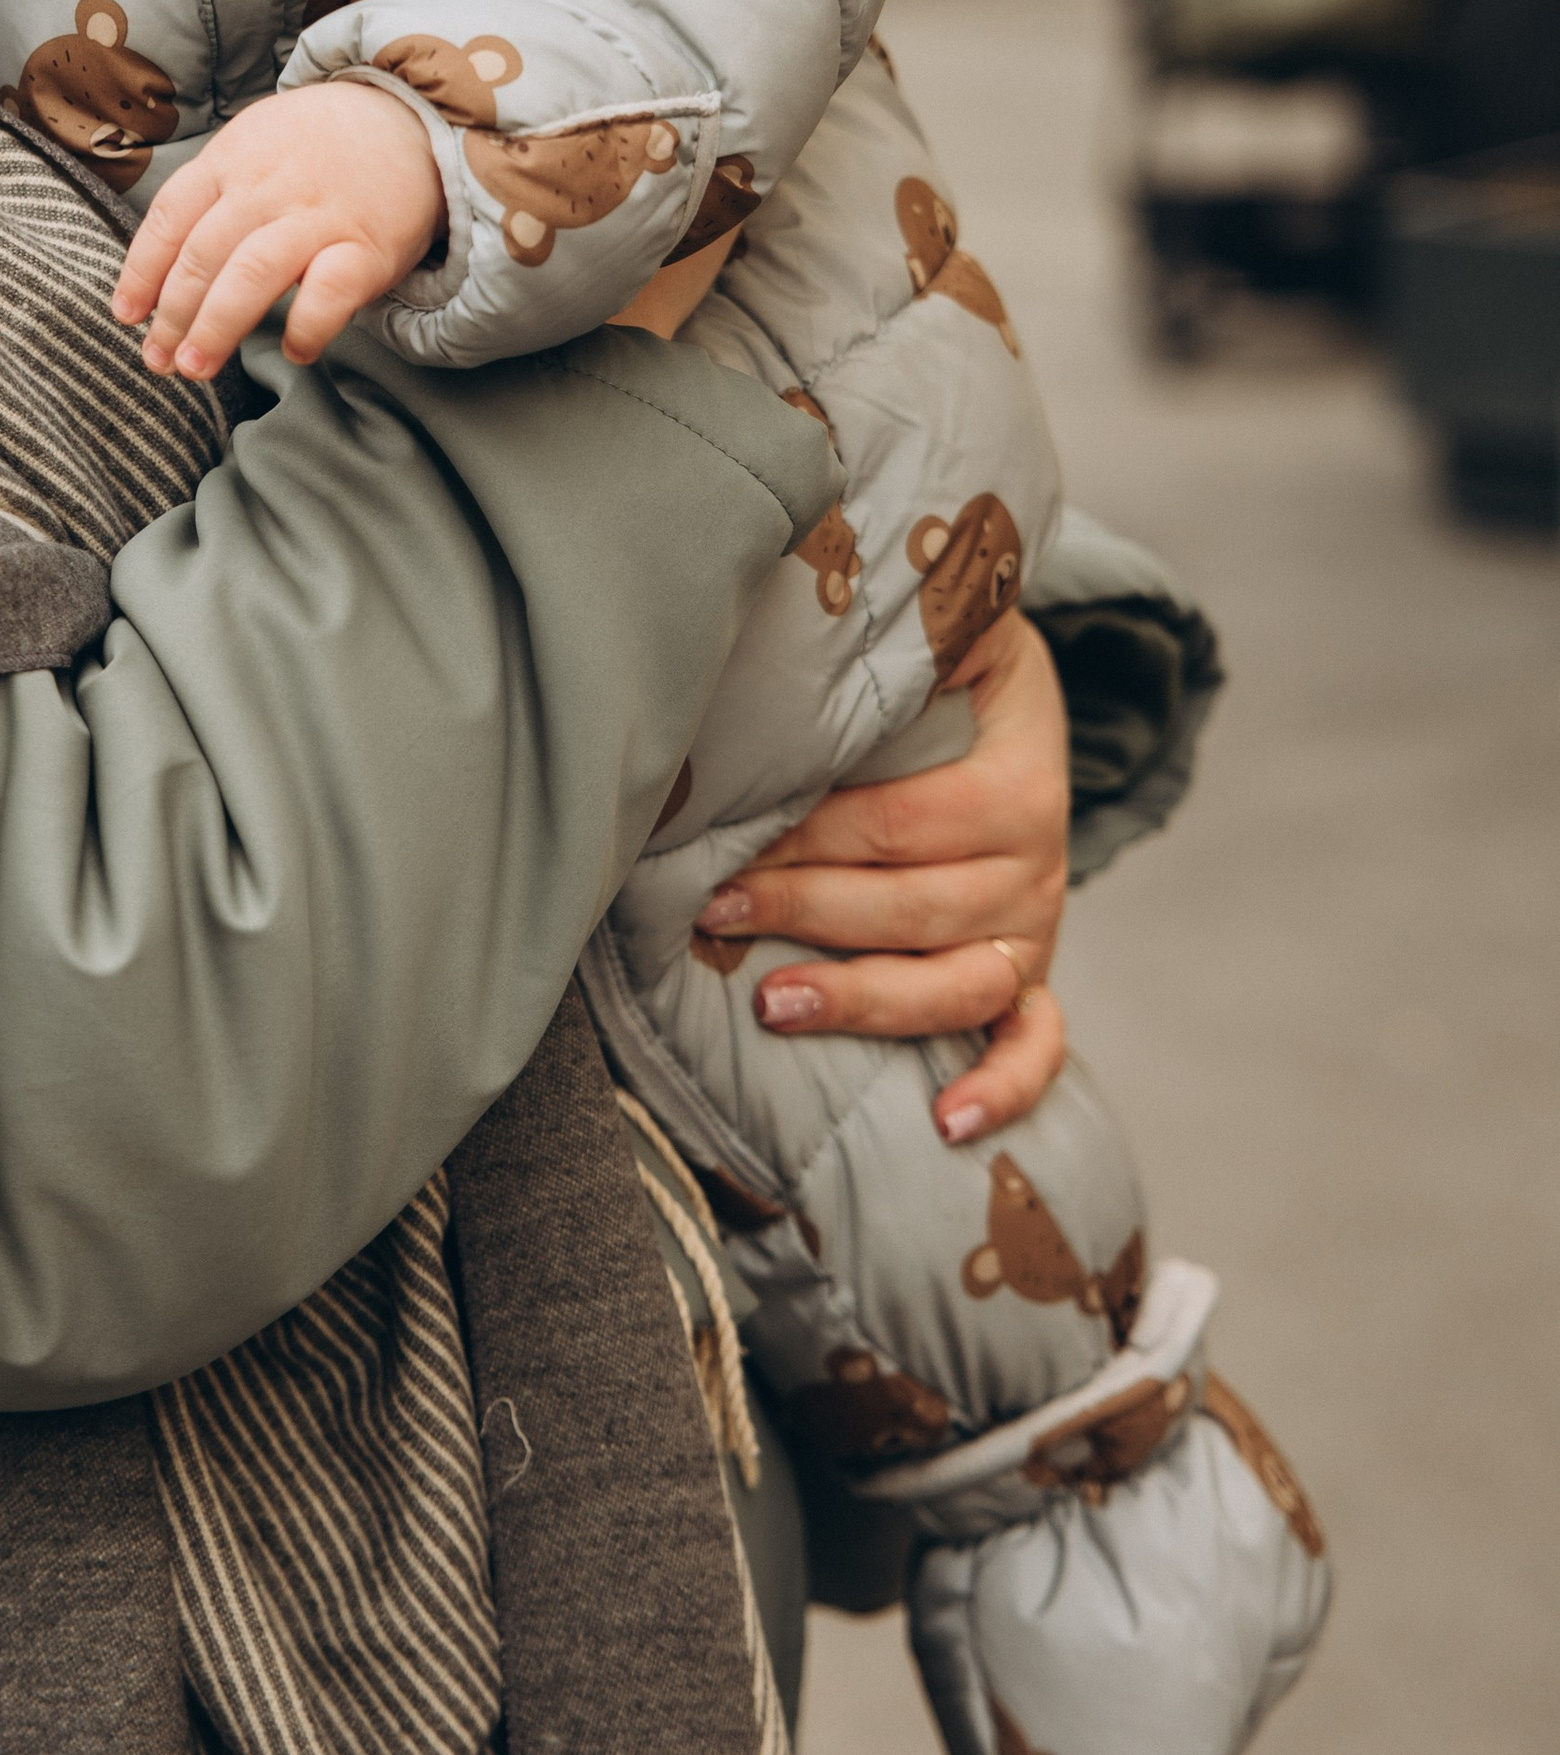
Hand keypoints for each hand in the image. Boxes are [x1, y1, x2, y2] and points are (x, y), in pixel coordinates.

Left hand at [114, 78, 445, 375]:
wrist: (412, 118)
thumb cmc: (320, 147)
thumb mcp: (255, 144)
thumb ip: (212, 192)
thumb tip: (160, 267)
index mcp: (231, 159)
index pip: (169, 218)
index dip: (141, 272)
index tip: (127, 315)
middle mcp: (267, 187)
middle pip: (203, 255)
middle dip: (172, 315)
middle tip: (158, 359)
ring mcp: (317, 215)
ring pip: (251, 275)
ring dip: (216, 327)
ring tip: (195, 367)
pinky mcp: (367, 247)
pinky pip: (328, 294)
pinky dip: (305, 328)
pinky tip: (293, 351)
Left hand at [694, 609, 1071, 1140]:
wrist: (1013, 699)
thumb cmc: (950, 669)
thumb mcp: (944, 632)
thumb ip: (897, 642)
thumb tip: (815, 636)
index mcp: (1018, 781)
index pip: (903, 824)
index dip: (811, 840)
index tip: (724, 847)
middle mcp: (1037, 865)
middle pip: (917, 908)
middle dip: (805, 911)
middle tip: (716, 909)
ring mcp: (1036, 929)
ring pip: (957, 986)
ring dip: (865, 1002)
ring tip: (775, 1003)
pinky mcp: (1029, 975)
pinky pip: (1037, 1045)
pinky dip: (1004, 1088)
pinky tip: (947, 1123)